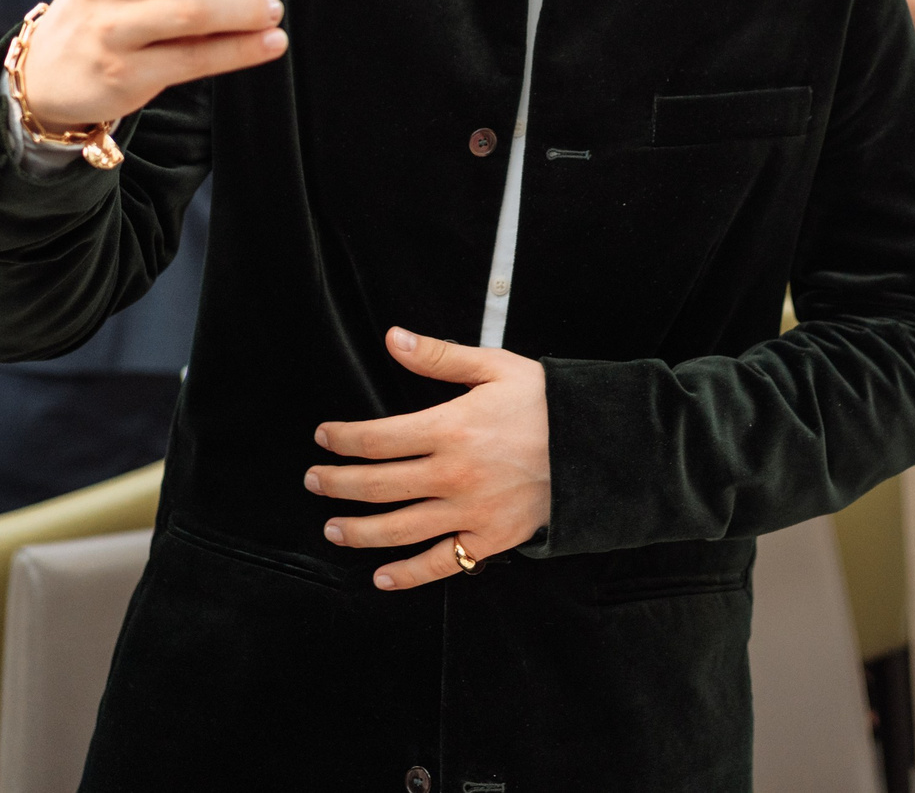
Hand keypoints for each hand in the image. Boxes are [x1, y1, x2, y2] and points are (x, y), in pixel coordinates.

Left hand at [307, 328, 552, 590]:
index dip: (343, 439)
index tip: (324, 438)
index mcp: (450, 428)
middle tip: (314, 482)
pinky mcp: (490, 539)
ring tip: (333, 528)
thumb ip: (439, 356)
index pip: (378, 438)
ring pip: (399, 528)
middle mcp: (454, 474)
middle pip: (377, 485)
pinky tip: (381, 576)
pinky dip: (408, 574)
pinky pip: (441, 563)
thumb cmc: (547, 404)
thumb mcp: (495, 367)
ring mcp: (470, 511)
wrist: (599, 447)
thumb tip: (393, 338)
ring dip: (358, 530)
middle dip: (338, 484)